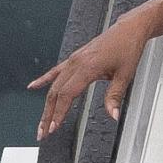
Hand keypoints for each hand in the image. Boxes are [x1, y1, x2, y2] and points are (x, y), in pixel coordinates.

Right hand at [29, 12, 152, 139]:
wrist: (129, 29)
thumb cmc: (128, 48)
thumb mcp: (126, 75)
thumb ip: (115, 96)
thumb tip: (113, 115)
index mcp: (88, 67)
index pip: (67, 95)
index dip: (58, 112)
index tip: (53, 127)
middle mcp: (77, 63)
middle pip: (56, 93)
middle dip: (48, 114)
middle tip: (43, 132)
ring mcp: (74, 60)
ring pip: (54, 85)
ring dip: (47, 104)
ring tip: (42, 121)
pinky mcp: (75, 58)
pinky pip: (56, 71)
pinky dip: (43, 80)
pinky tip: (32, 86)